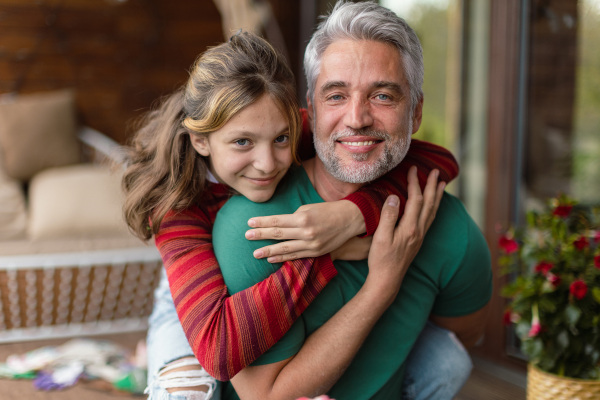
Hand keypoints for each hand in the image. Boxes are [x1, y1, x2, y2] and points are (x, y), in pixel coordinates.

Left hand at [245, 200, 365, 262]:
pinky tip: (271, 258)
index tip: (249, 223)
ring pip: (285, 248)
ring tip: (255, 253)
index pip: (277, 221)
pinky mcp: (316, 252)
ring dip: (268, 251)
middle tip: (246, 236)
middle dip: (261, 235)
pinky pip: (295, 256)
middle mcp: (306, 231)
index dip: (262, 222)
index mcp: (303, 217)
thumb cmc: (327, 210)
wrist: (349, 220)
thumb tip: (279, 225)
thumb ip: (293, 217)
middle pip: (278, 234)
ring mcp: (311, 244)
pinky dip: (282, 258)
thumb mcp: (309, 208)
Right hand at [365, 167, 444, 297]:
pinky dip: (433, 208)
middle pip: (429, 204)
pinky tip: (432, 207)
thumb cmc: (381, 259)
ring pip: (432, 212)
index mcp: (410, 228)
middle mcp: (419, 231)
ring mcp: (420, 237)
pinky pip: (430, 220)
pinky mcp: (418, 241)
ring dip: (437, 197)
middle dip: (432, 186)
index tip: (413, 169)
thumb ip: (389, 216)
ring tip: (441, 185)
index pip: (415, 199)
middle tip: (437, 172)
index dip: (415, 183)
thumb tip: (395, 197)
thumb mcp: (381, 237)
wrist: (387, 280)